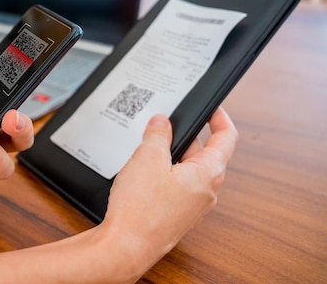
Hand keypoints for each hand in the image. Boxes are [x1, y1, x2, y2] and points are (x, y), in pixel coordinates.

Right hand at [91, 108, 237, 280]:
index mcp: (209, 173)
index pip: (226, 137)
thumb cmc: (142, 210)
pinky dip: (164, 172)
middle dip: (185, 136)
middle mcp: (206, 191)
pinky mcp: (177, 213)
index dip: (220, 117)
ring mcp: (193, 204)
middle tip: (164, 124)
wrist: (127, 246)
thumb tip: (161, 122)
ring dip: (171, 155)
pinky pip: (177, 185)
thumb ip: (158, 134)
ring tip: (148, 148)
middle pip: (204, 153)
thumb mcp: (147, 158)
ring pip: (187, 169)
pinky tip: (143, 172)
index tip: (212, 107)